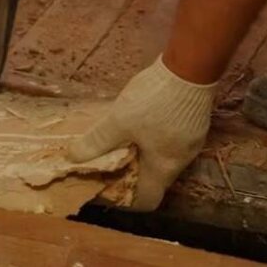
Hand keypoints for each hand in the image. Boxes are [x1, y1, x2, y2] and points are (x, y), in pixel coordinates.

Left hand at [68, 57, 215, 209]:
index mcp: (164, 168)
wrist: (191, 65)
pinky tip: (137, 124)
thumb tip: (73, 158)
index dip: (125, 199)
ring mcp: (190, 142)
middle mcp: (181, 161)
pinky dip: (150, 139)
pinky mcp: (192, 123)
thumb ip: (96, 142)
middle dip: (128, 174)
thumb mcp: (119, 121)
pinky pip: (167, 141)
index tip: (106, 185)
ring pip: (160, 158)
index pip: (147, 200)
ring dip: (139, 154)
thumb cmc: (155, 100)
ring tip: (118, 141)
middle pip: (153, 179)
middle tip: (106, 161)